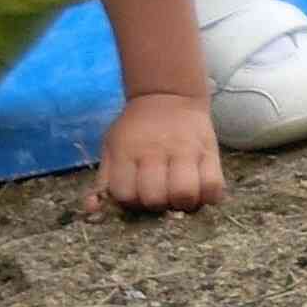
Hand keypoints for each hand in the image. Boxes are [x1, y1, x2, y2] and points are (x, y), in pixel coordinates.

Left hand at [90, 93, 225, 213]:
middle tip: (160, 196)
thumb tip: (92, 209)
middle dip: (157, 205)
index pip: (126, 193)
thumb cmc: (136, 129)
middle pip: (156, 197)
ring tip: (180, 196)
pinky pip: (214, 187)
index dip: (131, 201)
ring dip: (183, 204)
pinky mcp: (211, 153)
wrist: (167, 96)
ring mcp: (186, 152)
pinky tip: (200, 191)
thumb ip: (104, 180)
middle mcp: (156, 151)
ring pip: (186, 194)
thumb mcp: (113, 148)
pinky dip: (208, 197)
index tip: (136, 193)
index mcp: (127, 151)